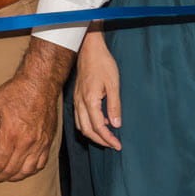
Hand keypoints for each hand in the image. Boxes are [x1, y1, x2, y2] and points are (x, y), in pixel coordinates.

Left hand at [0, 39, 72, 182]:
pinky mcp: (48, 142)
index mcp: (11, 133)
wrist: (40, 84)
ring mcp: (39, 143)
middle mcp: (27, 142)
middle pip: (12, 168)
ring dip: (14, 177)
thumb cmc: (14, 92)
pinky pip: (40, 164)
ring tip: (4, 177)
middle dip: (0, 177)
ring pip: (27, 170)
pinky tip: (22, 171)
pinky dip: (30, 171)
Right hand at [73, 34, 121, 149]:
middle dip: (100, 140)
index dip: (108, 139)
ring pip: (81, 125)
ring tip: (107, 137)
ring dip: (93, 134)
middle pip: (86, 130)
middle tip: (114, 145)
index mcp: (89, 100)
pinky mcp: (77, 96)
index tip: (118, 145)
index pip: (98, 126)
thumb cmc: (103, 64)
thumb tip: (116, 125)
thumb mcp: (114, 84)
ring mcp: (76, 100)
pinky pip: (79, 117)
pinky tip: (101, 121)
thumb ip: (115, 106)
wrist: (89, 49)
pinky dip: (88, 125)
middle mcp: (80, 102)